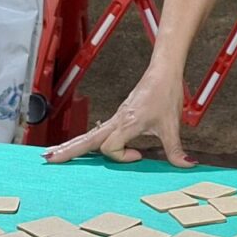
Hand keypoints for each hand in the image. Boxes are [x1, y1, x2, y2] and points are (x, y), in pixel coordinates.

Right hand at [42, 63, 193, 165]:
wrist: (163, 71)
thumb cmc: (166, 93)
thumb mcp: (173, 125)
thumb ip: (176, 149)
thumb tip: (187, 165)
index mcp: (127, 123)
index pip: (110, 148)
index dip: (123, 157)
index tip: (140, 154)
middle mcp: (117, 120)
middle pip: (86, 140)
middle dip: (67, 150)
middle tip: (48, 160)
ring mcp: (116, 118)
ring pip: (88, 135)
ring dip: (71, 145)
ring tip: (53, 155)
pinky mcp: (119, 115)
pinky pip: (97, 131)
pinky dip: (84, 140)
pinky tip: (78, 145)